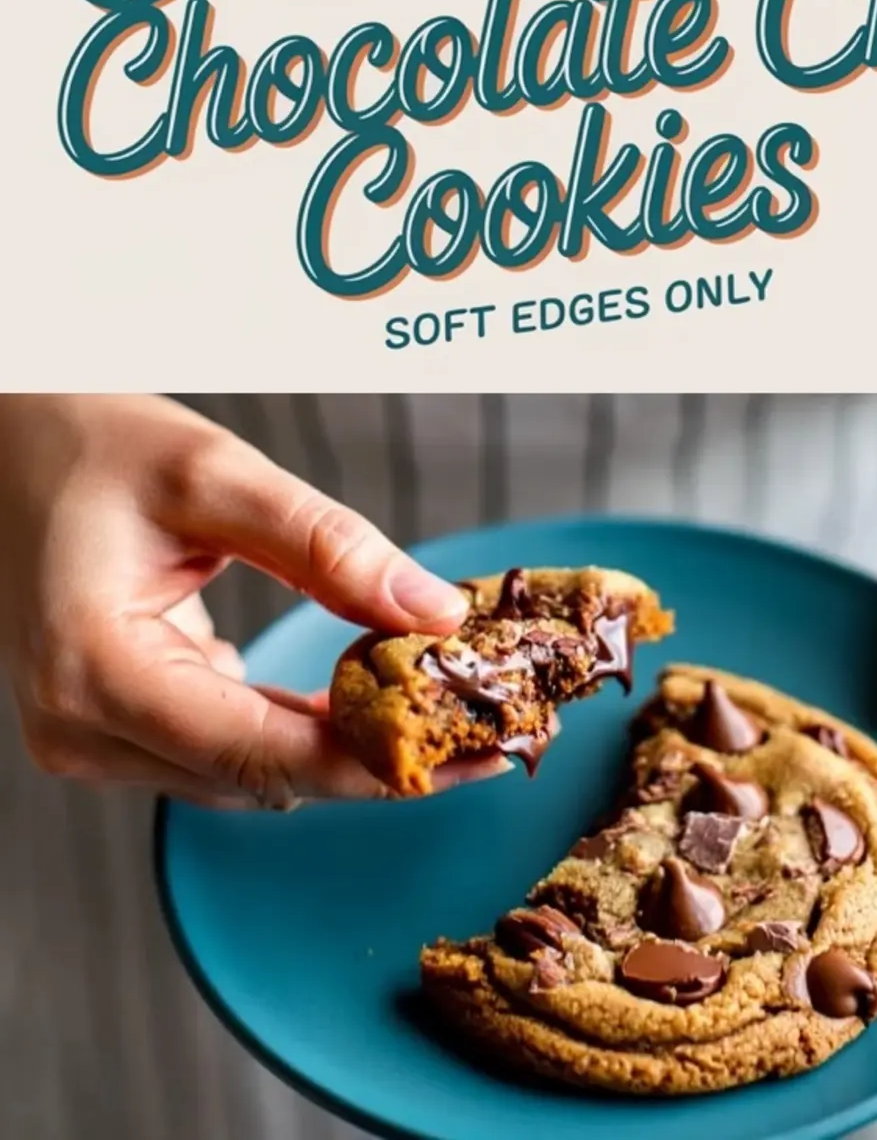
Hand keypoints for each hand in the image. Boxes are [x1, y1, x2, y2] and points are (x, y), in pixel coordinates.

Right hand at [0, 394, 489, 807]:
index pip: (262, 752)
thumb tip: (435, 611)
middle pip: (263, 776)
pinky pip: (224, 746)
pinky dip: (296, 721)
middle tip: (487, 719)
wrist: (7, 443)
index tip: (473, 746)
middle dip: (379, 753)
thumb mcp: (214, 472)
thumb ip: (325, 545)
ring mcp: (89, 737)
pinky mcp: (109, 725)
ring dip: (343, 742)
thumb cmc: (90, 442)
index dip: (378, 760)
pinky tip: (367, 690)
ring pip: (249, 774)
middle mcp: (82, 729)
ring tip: (446, 701)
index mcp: (94, 670)